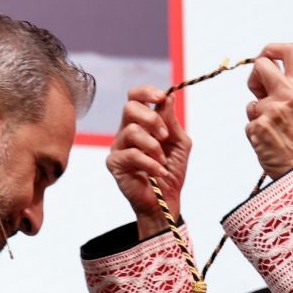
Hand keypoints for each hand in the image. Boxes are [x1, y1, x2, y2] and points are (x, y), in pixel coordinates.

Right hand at [106, 86, 190, 238]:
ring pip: (131, 131)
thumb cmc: (171, 172)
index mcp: (141, 123)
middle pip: (129, 107)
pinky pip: (131, 154)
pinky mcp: (114, 164)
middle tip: (165, 136)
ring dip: (153, 146)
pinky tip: (159, 172)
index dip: (146, 92)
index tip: (162, 97)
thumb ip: (172, 122)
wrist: (165, 200)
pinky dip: (150, 163)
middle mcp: (126, 132)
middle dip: (152, 119)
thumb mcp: (179, 143)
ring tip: (162, 161)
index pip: (135, 97)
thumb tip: (168, 97)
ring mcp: (118, 147)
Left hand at [244, 43, 292, 177]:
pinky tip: (268, 141)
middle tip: (259, 94)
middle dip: (254, 78)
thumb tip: (259, 73)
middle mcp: (289, 94)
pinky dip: (254, 131)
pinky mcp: (258, 127)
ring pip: (251, 101)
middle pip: (260, 65)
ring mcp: (273, 110)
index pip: (289, 50)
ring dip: (256, 113)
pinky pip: (249, 121)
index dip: (271, 48)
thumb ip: (284, 89)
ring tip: (273, 129)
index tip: (265, 58)